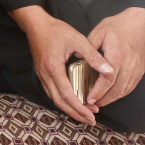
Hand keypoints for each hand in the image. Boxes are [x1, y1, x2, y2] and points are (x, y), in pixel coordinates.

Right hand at [10, 5, 113, 124]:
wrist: (36, 24)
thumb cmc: (56, 30)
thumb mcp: (78, 40)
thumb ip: (93, 56)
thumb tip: (109, 71)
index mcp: (54, 68)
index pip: (67, 94)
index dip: (80, 107)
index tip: (92, 115)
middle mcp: (45, 75)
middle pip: (59, 102)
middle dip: (75, 113)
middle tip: (90, 120)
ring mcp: (42, 75)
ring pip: (54, 98)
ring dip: (69, 108)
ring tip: (84, 113)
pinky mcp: (42, 73)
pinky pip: (52, 92)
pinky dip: (63, 100)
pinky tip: (72, 101)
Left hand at [84, 7, 144, 107]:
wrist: (142, 23)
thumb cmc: (119, 25)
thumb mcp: (99, 32)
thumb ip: (89, 48)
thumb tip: (79, 59)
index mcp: (117, 55)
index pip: (107, 79)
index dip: (98, 91)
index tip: (89, 97)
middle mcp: (129, 65)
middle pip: (117, 89)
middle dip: (104, 99)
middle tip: (91, 104)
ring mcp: (137, 69)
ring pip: (125, 91)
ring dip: (112, 99)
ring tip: (99, 102)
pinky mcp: (141, 70)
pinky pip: (131, 87)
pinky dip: (121, 94)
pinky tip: (111, 95)